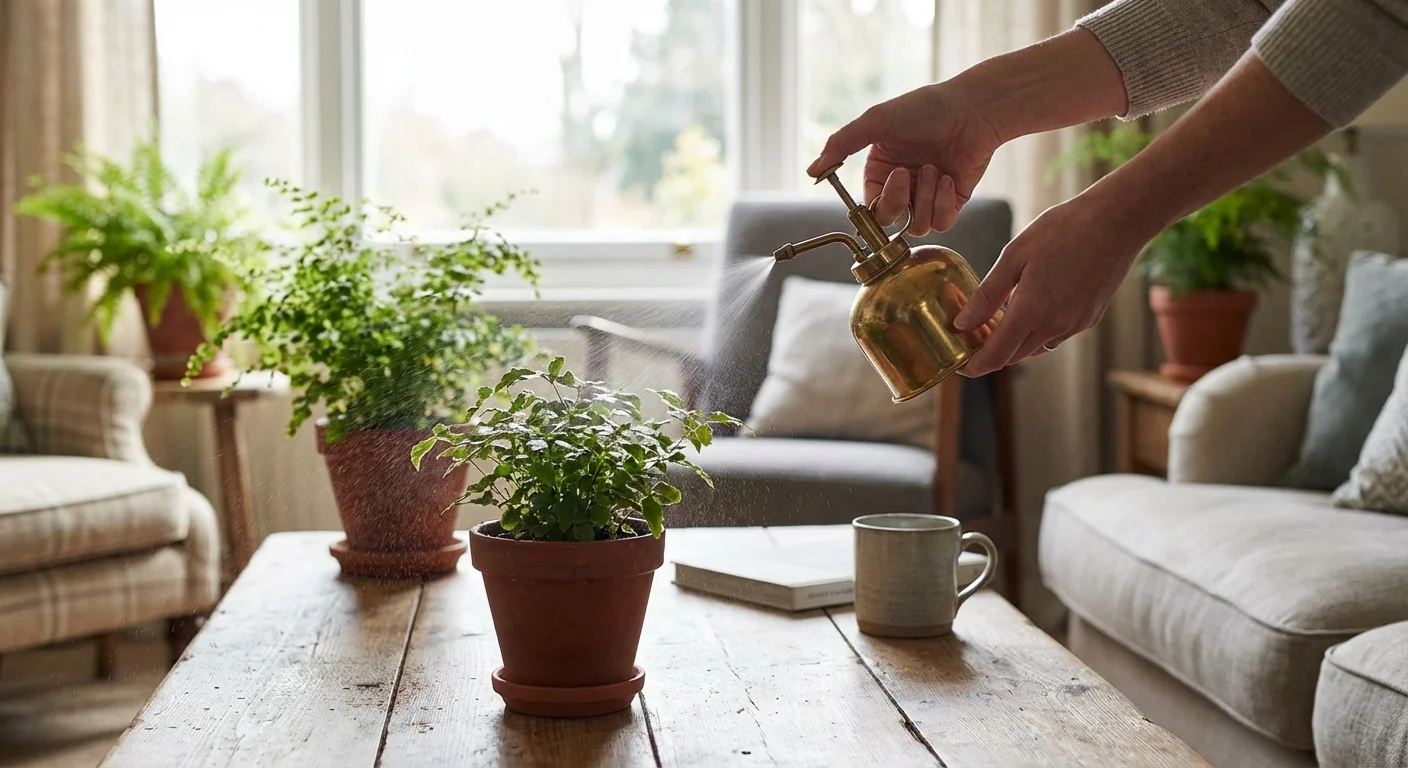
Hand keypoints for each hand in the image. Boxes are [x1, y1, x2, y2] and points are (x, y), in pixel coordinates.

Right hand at [807, 81, 1004, 236]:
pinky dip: (944, 203)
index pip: (868, 206)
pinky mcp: (952, 202)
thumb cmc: (926, 109)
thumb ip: (841, 144)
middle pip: (889, 221)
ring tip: (936, 169)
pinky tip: (949, 178)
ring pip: (916, 226)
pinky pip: (941, 223)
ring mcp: (927, 196)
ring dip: (926, 197)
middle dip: (898, 200)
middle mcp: (902, 186)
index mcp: (880, 170)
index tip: (892, 179)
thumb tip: (811, 171)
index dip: (877, 201)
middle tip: (907, 173)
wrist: (974, 109)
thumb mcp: (877, 121)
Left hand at [952, 192, 1153, 376]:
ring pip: (1036, 347)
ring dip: (1015, 343)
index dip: (975, 366)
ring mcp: (1076, 324)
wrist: (1118, 221)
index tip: (960, 367)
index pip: (997, 356)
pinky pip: (1056, 335)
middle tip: (973, 339)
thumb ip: (987, 295)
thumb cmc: (1063, 230)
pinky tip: (1032, 308)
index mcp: (1032, 311)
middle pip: (1015, 355)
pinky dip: (1038, 331)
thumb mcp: (1014, 256)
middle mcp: (1055, 326)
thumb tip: (962, 324)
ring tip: (998, 323)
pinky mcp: (1090, 318)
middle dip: (992, 354)